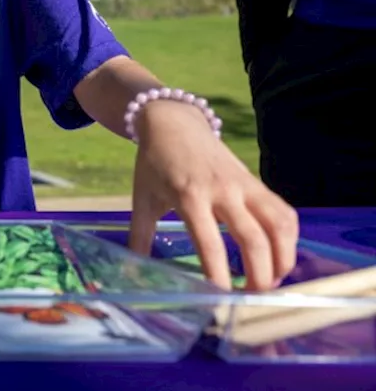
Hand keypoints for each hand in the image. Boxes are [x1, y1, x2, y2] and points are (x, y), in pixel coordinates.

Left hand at [128, 100, 297, 291]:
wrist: (173, 122)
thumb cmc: (155, 163)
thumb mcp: (142, 198)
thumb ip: (139, 235)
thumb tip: (131, 270)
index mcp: (189, 196)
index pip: (210, 242)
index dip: (218, 273)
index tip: (221, 299)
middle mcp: (222, 190)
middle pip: (253, 238)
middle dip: (259, 274)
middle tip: (252, 298)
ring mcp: (245, 184)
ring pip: (278, 225)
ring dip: (282, 258)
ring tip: (271, 281)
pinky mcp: (257, 181)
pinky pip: (283, 212)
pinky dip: (289, 238)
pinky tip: (279, 256)